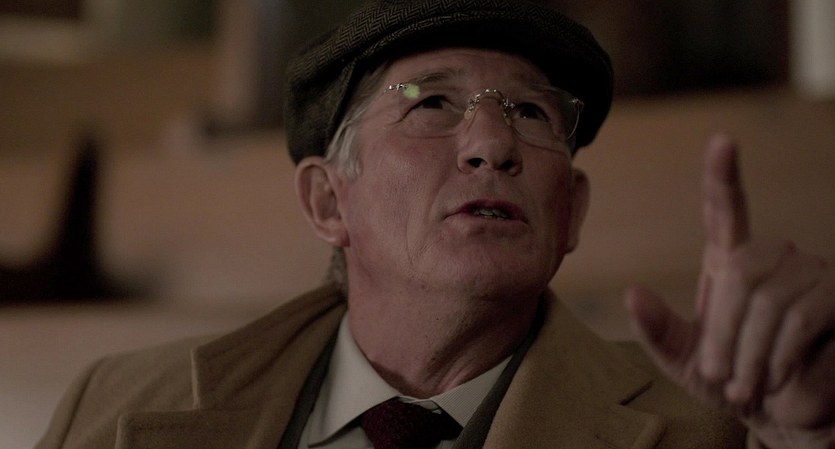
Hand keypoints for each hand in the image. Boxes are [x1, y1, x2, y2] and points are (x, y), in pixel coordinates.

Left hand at [626, 134, 834, 448]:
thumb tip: (631, 293)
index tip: (723, 140)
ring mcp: (812, 276)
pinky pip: (803, 315)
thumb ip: (658, 331)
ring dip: (751, 351)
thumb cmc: (733, 383)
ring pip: (771, 296)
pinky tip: (774, 380)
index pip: (726, 211)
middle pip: (741, 267)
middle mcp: (773, 259)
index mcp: (729, 264)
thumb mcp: (685, 362)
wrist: (783, 416)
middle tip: (720, 376)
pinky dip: (780, 355)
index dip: (723, 177)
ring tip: (746, 387)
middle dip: (724, 329)